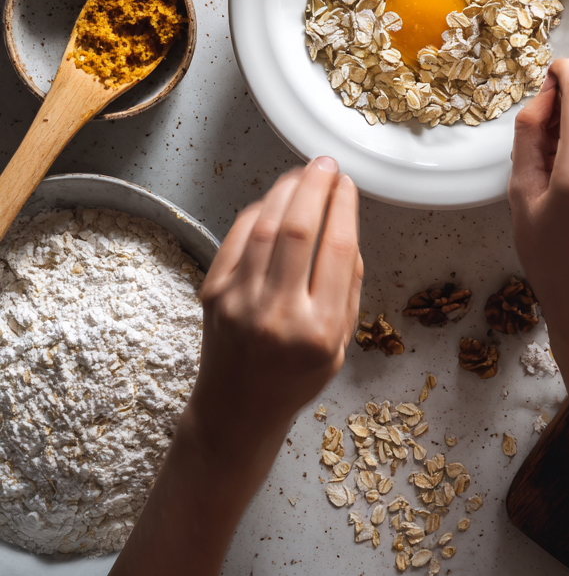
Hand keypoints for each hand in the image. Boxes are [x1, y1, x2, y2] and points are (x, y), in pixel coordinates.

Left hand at [185, 158, 362, 483]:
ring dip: (287, 190)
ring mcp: (240, 302)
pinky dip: (259, 212)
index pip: (338, 251)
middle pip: (300, 229)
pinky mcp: (213, 293)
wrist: (237, 410)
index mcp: (319, 331)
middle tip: (327, 165)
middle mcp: (279, 314)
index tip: (349, 186)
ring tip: (303, 174)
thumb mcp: (340, 344)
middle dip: (316, 187)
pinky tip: (274, 201)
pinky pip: (238, 238)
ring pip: (266, 226)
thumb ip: (349, 288)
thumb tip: (345, 225)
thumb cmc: (295, 377)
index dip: (344, 208)